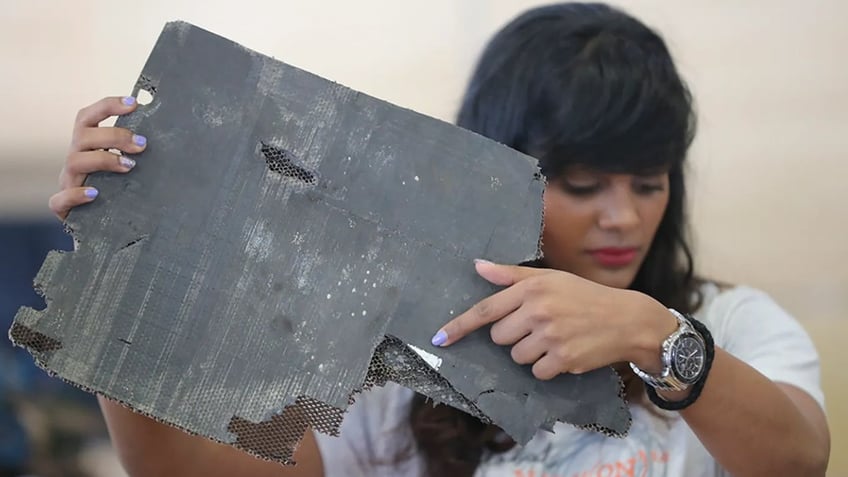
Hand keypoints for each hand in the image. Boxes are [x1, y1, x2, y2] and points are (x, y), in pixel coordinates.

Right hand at [49, 96, 146, 219]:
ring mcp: (68, 182)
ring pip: (75, 161)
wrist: (102, 226)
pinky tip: (95, 194)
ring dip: (104, 159)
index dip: (108, 106)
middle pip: (83, 135)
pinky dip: (76, 195)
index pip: (88, 117)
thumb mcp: (127, 167)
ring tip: (129, 166)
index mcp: (87, 145)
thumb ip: (136, 152)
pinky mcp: (63, 207)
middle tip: (142, 144)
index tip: (134, 104)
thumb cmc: (119, 191)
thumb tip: (171, 136)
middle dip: (114, 135)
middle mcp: (75, 159)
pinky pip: (60, 199)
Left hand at [432, 260, 676, 379]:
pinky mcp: (563, 359)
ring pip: (517, 357)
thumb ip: (512, 275)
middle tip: (538, 326)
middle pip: (499, 338)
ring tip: (554, 338)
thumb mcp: (550, 278)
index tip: (438, 339)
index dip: (459, 326)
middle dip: (513, 336)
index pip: (486, 310)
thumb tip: (478, 267)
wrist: (626, 319)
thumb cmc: (583, 296)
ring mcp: (551, 336)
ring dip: (530, 353)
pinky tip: (564, 353)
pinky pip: (536, 372)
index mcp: (532, 288)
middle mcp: (539, 311)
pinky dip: (547, 367)